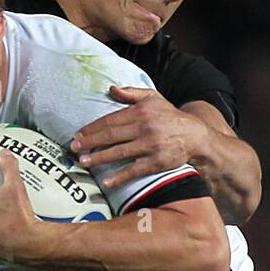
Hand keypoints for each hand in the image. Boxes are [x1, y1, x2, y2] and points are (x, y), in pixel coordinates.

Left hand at [70, 85, 207, 187]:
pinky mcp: (157, 162)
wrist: (195, 135)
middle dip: (90, 142)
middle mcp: (144, 127)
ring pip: (120, 152)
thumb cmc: (169, 117)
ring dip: (100, 158)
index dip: (92, 128)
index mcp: (141, 112)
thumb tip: (111, 89)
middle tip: (74, 148)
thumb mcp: (153, 99)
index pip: (110, 120)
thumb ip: (132, 93)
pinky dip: (120, 177)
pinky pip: (135, 170)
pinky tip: (107, 182)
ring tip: (84, 162)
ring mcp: (151, 145)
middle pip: (112, 135)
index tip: (78, 134)